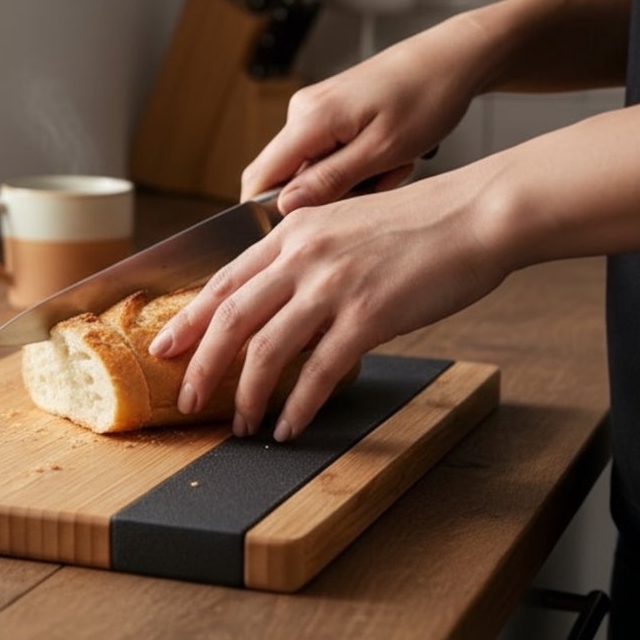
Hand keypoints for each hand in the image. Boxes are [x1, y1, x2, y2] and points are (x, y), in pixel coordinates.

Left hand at [148, 171, 508, 439]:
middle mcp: (303, 255)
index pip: (224, 281)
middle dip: (201, 366)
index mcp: (291, 232)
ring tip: (240, 424)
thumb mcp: (343, 223)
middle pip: (231, 318)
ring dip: (247, 394)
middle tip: (186, 399)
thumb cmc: (417, 223)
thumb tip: (275, 297)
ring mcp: (333, 284)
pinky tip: (290, 425)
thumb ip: (304, 254)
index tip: (163, 348)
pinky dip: (298, 404)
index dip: (187, 320)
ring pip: (267, 348)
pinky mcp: (369, 314)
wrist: (476, 214)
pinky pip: (319, 370)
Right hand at [243, 21, 488, 214]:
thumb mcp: (383, 150)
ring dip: (351, 180)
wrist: (452, 57)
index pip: (259, 179)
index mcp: (308, 119)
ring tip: (393, 165)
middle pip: (287, 178)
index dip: (272, 211)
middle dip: (328, 195)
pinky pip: (329, 154)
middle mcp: (302, 112)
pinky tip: (389, 154)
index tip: (314, 222)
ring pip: (313, 169)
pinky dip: (358, 164)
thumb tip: (283, 206)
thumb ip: (329, 180)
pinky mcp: (330, 112)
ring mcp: (314, 110)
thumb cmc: (427, 97)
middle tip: (378, 184)